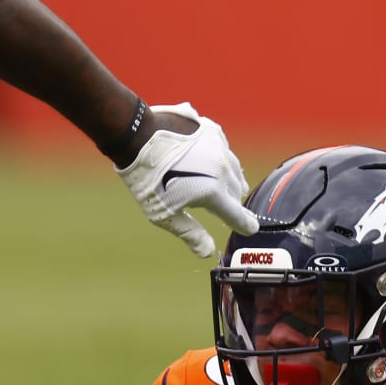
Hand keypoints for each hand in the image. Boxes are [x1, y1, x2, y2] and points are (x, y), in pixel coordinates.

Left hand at [116, 103, 256, 255]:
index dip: (244, 225)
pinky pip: (225, 150)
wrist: (136, 135)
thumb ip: (190, 233)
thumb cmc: (146, 178)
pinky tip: (209, 163)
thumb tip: (207, 252)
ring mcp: (218, 147)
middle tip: (223, 210)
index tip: (249, 229)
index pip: (237, 215)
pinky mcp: (212, 131)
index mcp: (212, 191)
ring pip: (234, 170)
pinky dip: (220, 161)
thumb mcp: (164, 214)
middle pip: (237, 192)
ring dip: (229, 181)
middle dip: (231, 202)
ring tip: (220, 188)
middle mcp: (221, 168)